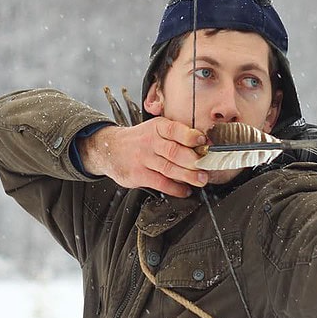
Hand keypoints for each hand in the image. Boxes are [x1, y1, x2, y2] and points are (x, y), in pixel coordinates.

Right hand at [78, 117, 207, 197]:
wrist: (109, 149)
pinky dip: (175, 188)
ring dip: (188, 176)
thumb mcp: (155, 130)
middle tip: (207, 167)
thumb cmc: (140, 140)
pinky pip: (160, 183)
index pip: (174, 129)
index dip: (190, 136)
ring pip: (169, 168)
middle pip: (174, 151)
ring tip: (201, 180)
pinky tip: (185, 190)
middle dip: (194, 161)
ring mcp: (143, 158)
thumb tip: (204, 145)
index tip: (203, 141)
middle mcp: (150, 141)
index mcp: (157, 127)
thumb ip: (176, 137)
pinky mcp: (138, 174)